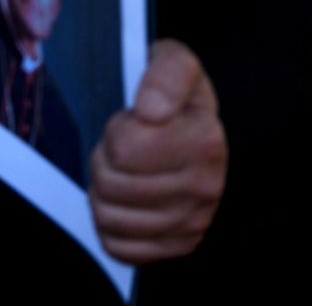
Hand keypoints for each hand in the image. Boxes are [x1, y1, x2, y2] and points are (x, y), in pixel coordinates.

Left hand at [90, 40, 226, 263]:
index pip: (125, 148)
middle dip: (106, 162)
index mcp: (206, 141)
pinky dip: (112, 227)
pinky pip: (119, 247)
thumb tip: (151, 110)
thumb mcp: (175, 63)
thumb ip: (165, 73)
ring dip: (105, 194)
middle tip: (122, 150)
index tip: (133, 124)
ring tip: (124, 173)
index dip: (117, 131)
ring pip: (110, 218)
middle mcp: (206, 186)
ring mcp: (193, 221)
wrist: (202, 134)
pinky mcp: (178, 245)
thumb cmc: (180, 100)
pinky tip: (127, 203)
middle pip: (112, 185)